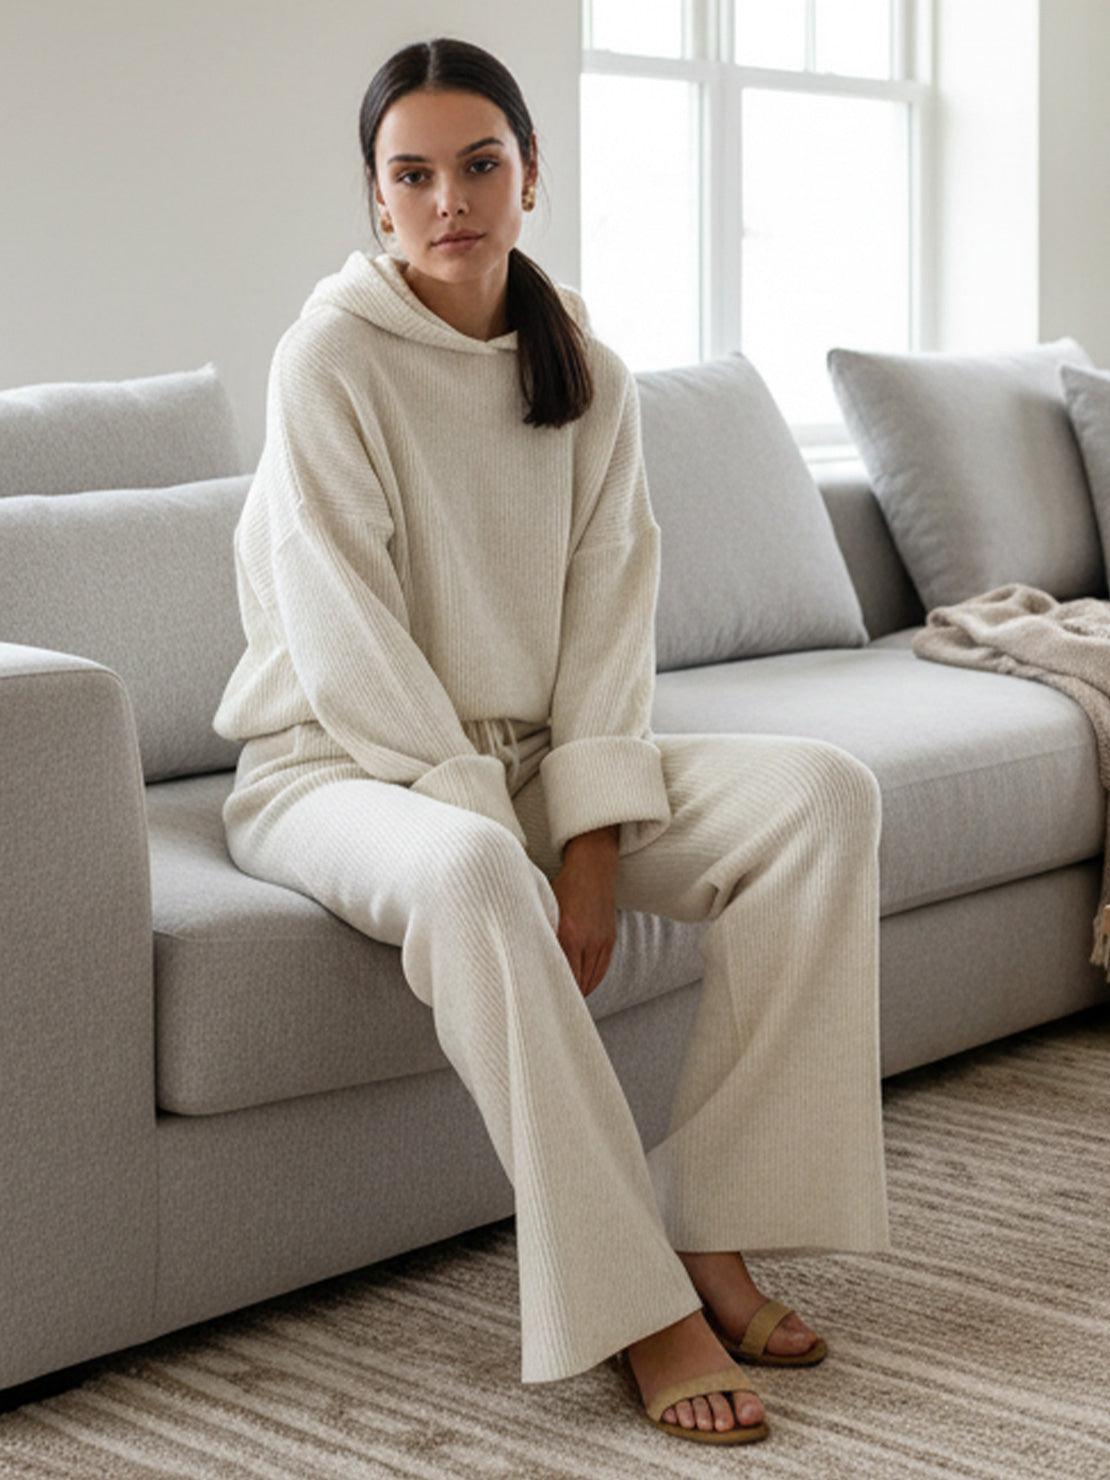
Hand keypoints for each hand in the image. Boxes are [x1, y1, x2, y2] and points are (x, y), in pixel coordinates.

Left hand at [551, 825, 619, 996]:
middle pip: (577, 983)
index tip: (540, 1003)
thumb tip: (525, 958)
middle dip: (564, 995)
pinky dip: (591, 982)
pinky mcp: (610, 940)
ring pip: (591, 980)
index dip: (552, 992)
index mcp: (568, 934)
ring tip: (564, 1001)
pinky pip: (601, 970)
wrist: (592, 867)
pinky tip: (580, 987)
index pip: (562, 976)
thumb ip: (539, 933)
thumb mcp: (545, 908)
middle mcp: (587, 941)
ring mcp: (601, 941)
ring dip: (578, 991)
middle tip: (548, 1008)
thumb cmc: (562, 886)